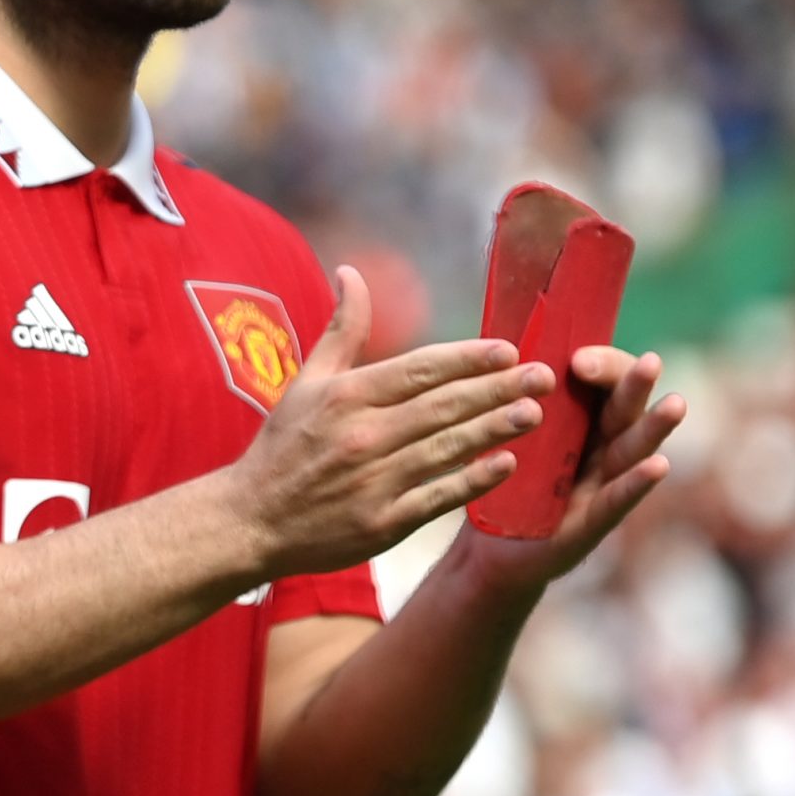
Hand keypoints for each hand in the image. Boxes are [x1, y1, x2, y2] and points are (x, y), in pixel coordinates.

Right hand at [219, 266, 554, 582]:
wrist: (250, 522)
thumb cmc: (281, 448)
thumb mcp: (304, 383)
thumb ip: (340, 330)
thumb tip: (350, 272)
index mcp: (344, 397)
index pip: (417, 370)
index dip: (465, 359)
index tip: (507, 349)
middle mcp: (361, 435)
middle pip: (441, 406)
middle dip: (496, 389)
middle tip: (543, 375)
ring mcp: (374, 481)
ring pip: (446, 448)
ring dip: (494, 429)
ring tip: (535, 412)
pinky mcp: (383, 523)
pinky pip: (438, 497)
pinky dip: (473, 481)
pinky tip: (507, 465)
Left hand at [453, 347, 685, 591]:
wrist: (488, 549)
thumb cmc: (501, 482)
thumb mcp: (506, 434)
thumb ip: (514, 398)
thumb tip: (501, 340)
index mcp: (579, 422)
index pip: (600, 383)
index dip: (600, 367)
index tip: (578, 358)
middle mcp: (598, 450)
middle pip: (622, 411)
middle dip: (635, 386)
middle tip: (651, 361)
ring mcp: (600, 486)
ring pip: (631, 451)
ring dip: (654, 428)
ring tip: (677, 403)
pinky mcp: (592, 524)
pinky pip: (617, 500)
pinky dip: (637, 483)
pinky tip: (659, 466)